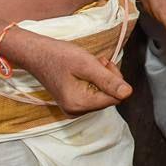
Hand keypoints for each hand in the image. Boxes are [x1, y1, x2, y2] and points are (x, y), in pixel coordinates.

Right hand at [16, 32, 132, 115]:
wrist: (37, 54)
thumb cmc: (60, 56)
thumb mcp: (88, 65)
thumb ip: (108, 80)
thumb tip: (128, 93)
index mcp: (79, 104)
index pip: (115, 98)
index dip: (115, 80)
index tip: (104, 64)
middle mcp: (76, 111)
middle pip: (109, 97)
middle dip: (108, 78)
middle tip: (98, 62)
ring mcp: (74, 108)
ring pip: (103, 95)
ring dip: (102, 78)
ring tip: (91, 65)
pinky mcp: (73, 103)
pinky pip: (93, 94)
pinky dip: (94, 81)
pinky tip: (86, 71)